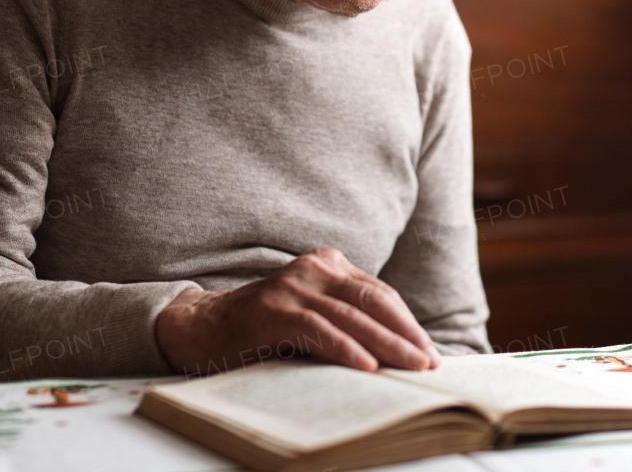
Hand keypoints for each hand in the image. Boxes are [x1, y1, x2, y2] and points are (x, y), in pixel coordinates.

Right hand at [156, 247, 441, 375]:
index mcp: (327, 263)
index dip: (407, 323)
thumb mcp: (309, 315)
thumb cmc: (262, 329)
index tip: (429, 351)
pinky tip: (367, 367)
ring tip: (411, 368)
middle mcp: (313, 268)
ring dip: (387, 345)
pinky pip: (319, 331)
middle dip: (406, 334)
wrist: (200, 327)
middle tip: (430, 363)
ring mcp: (292, 287)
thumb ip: (344, 320)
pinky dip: (346, 349)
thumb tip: (395, 354)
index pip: (379, 294)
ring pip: (352, 316)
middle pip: (372, 301)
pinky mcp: (273, 311)